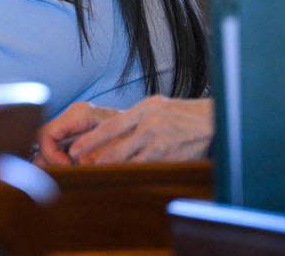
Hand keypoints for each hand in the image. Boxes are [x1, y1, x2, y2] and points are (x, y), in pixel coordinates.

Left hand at [39, 96, 212, 164]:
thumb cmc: (178, 113)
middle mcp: (150, 126)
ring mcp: (161, 143)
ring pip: (130, 163)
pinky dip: (133, 176)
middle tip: (81, 167)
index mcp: (143, 110)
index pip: (110, 127)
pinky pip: (147, 170)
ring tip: (98, 174)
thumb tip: (107, 131)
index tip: (75, 150)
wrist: (210, 121)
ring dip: (113, 170)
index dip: (90, 140)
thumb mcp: (154, 105)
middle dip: (96, 159)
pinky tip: (124, 179)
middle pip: (117, 148)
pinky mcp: (171, 159)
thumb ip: (133, 117)